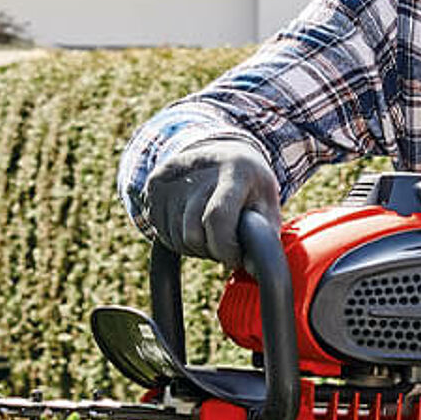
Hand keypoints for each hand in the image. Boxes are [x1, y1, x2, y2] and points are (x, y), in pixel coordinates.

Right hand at [144, 138, 280, 266]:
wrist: (221, 148)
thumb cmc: (249, 183)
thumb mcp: (267, 203)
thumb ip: (264, 238)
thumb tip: (253, 271)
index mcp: (234, 170)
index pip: (217, 217)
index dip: (225, 248)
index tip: (235, 257)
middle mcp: (199, 168)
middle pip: (193, 234)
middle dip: (211, 250)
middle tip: (225, 242)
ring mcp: (171, 174)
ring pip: (176, 238)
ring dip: (195, 246)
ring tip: (209, 229)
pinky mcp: (153, 183)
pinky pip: (160, 233)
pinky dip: (177, 238)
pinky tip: (192, 222)